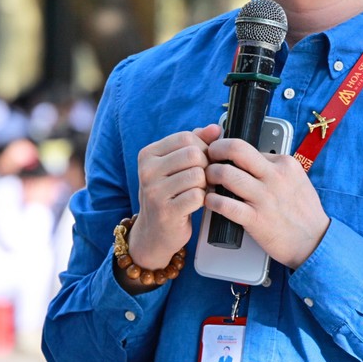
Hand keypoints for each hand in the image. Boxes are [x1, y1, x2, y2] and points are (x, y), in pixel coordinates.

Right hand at [128, 125, 220, 268]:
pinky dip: (203, 200)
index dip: (202, 148)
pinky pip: (198, 196)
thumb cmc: (169, 195)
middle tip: (202, 179)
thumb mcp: (175, 166)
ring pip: (198, 175)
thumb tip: (215, 128)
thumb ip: (195, 143)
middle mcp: (147, 171)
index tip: (201, 162)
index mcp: (148, 155)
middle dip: (205, 166)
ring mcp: (154, 192)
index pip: (186, 137)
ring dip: (204, 184)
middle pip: (194, 154)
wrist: (154, 233)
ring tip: (197, 191)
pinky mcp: (167, 211)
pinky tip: (195, 204)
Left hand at [203, 138, 331, 267]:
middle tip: (207, 157)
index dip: (228, 149)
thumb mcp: (296, 180)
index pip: (248, 146)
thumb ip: (275, 168)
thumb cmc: (304, 212)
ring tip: (207, 181)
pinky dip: (212, 201)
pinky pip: (226, 205)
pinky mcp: (256, 219)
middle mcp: (275, 176)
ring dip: (210, 175)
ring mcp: (265, 198)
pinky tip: (210, 201)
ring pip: (226, 174)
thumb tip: (251, 160)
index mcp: (285, 164)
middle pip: (236, 149)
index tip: (219, 153)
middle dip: (215, 150)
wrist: (314, 241)